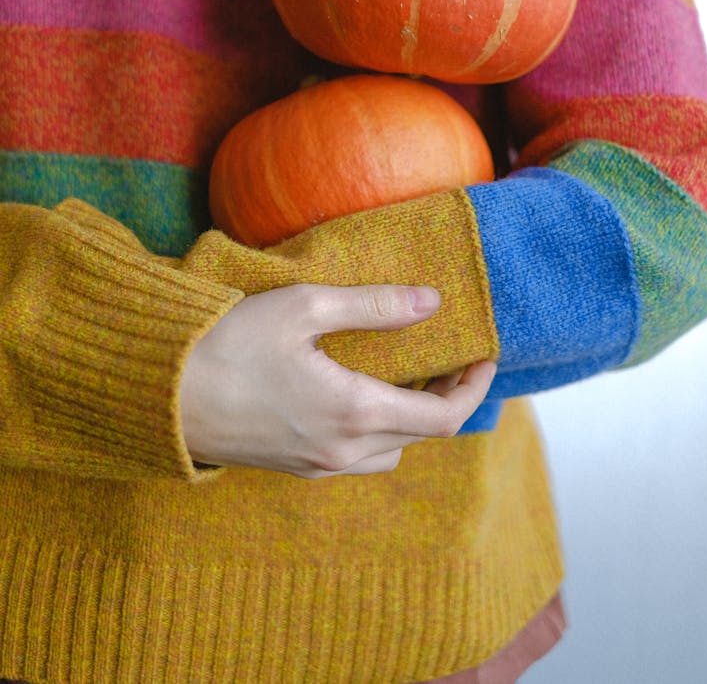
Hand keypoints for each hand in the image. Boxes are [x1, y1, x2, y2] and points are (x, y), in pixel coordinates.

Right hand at [179, 283, 495, 478]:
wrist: (160, 394)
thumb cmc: (228, 343)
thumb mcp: (304, 307)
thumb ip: (374, 306)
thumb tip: (432, 302)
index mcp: (354, 412)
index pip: (444, 416)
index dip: (473, 387)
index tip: (484, 355)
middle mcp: (343, 450)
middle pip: (424, 435)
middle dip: (448, 398)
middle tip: (452, 357)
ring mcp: (317, 466)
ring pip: (392, 450)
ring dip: (414, 419)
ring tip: (411, 375)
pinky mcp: (294, 467)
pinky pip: (358, 458)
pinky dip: (379, 430)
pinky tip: (363, 394)